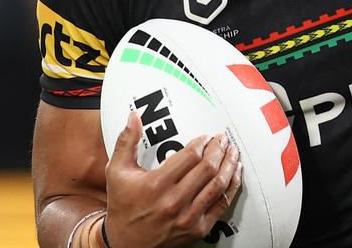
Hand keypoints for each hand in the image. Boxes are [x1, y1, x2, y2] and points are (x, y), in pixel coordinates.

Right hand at [103, 112, 241, 247]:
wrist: (126, 244)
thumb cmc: (122, 206)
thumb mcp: (117, 172)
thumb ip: (126, 141)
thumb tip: (134, 115)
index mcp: (156, 185)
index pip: (190, 156)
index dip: (202, 143)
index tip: (206, 137)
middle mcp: (174, 201)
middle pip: (207, 168)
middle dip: (219, 149)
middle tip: (223, 139)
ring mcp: (189, 217)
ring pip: (218, 185)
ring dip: (229, 165)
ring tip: (233, 152)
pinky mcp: (198, 229)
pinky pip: (222, 204)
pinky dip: (231, 187)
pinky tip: (234, 174)